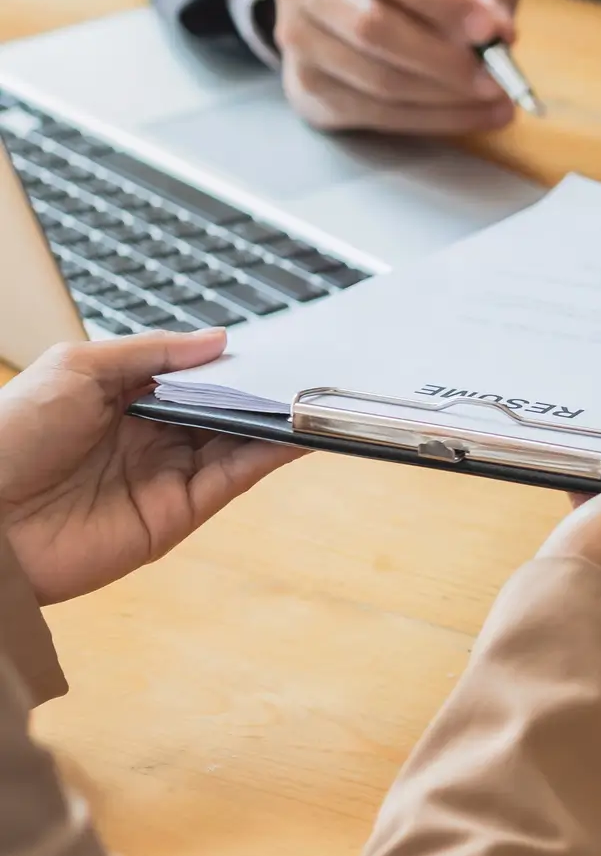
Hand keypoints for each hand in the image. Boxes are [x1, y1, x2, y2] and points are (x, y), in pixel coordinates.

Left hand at [0, 332, 304, 604]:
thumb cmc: (11, 435)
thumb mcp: (78, 368)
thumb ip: (152, 353)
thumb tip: (218, 341)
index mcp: (123, 400)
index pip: (194, 379)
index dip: (231, 365)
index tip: (273, 348)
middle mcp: (150, 438)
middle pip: (223, 410)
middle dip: (262, 391)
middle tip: (307, 370)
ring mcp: (166, 476)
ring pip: (238, 443)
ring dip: (276, 421)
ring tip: (316, 397)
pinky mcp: (177, 514)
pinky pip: (234, 478)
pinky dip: (269, 455)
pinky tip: (296, 432)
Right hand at [274, 0, 523, 135]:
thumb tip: (501, 33)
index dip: (441, 1)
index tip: (490, 29)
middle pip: (373, 27)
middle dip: (445, 60)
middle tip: (497, 78)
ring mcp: (297, 37)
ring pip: (376, 79)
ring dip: (446, 97)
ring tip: (497, 99)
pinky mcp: (306, 87)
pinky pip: (375, 113)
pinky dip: (433, 120)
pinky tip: (474, 114)